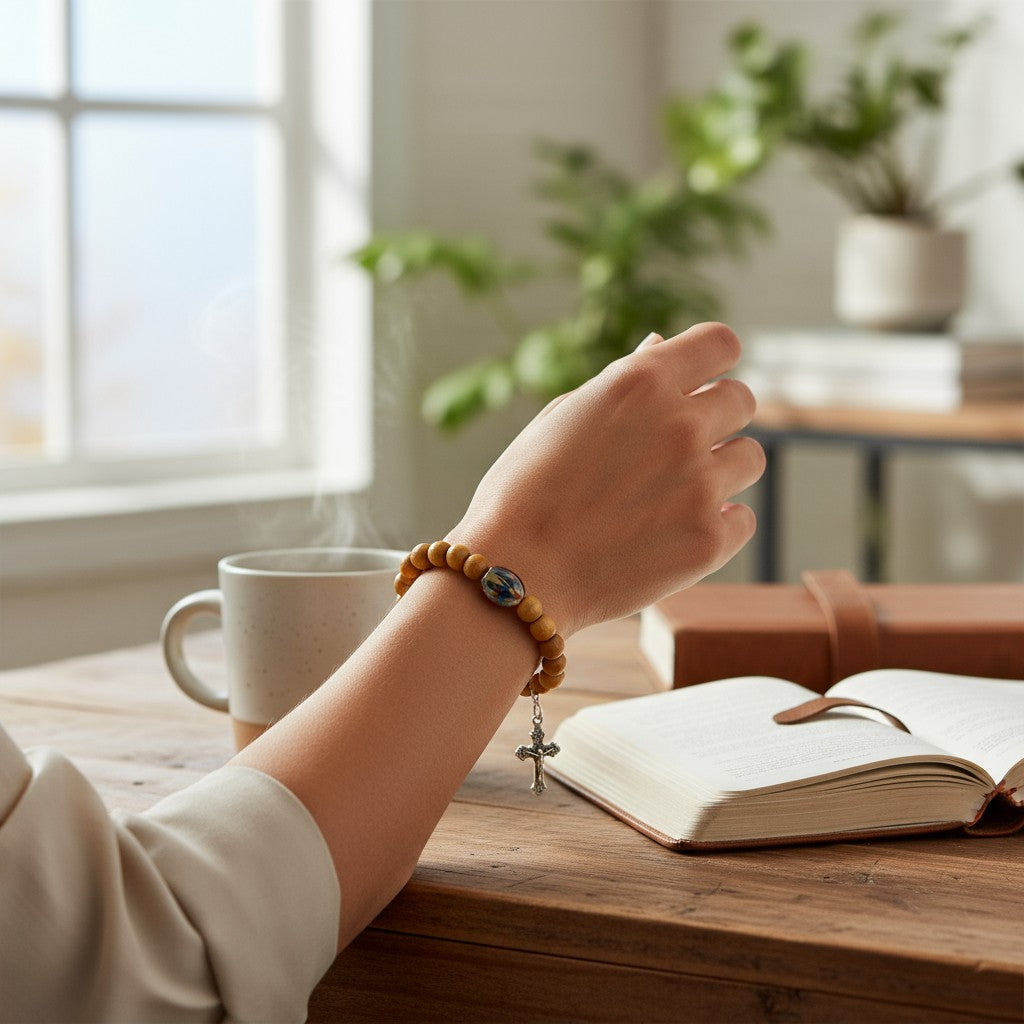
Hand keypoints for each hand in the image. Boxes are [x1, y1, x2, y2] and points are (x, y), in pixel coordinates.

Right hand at [450, 322, 764, 634]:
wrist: (513, 575)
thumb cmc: (521, 494)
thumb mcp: (560, 418)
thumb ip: (620, 380)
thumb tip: (660, 346)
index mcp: (639, 383)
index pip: (719, 343)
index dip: (712, 361)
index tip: (700, 381)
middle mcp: (680, 425)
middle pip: (741, 400)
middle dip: (716, 417)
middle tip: (677, 448)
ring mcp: (700, 484)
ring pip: (750, 458)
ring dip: (721, 470)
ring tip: (674, 495)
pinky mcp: (708, 539)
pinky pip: (742, 519)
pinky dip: (718, 525)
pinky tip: (676, 532)